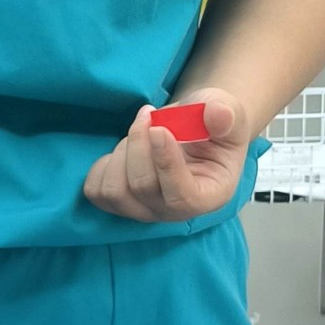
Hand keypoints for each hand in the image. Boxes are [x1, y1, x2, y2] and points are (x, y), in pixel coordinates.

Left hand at [82, 88, 249, 223]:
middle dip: (139, 142)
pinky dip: (103, 165)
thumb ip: (226, 114)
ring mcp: (146, 210)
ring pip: (115, 191)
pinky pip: (96, 190)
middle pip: (142, 187)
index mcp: (209, 195)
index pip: (182, 197)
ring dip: (122, 151)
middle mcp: (175, 212)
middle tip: (149, 114)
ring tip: (139, 133)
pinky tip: (124, 149)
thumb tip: (218, 114)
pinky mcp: (121, 202)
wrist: (193, 128)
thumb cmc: (211, 124)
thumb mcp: (228, 112)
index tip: (158, 129)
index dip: (165, 163)